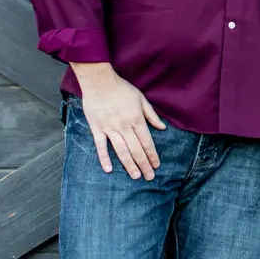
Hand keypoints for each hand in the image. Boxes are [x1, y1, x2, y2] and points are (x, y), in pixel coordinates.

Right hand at [71, 62, 166, 179]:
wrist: (99, 81)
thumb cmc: (122, 89)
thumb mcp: (141, 99)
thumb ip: (151, 115)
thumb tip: (162, 127)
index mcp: (136, 119)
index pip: (146, 142)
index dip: (152, 155)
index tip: (156, 165)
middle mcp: (124, 126)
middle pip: (136, 149)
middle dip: (144, 164)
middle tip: (149, 177)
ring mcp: (109, 128)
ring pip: (121, 151)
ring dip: (129, 165)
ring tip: (135, 176)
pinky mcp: (96, 129)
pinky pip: (100, 146)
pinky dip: (104, 158)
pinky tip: (108, 169)